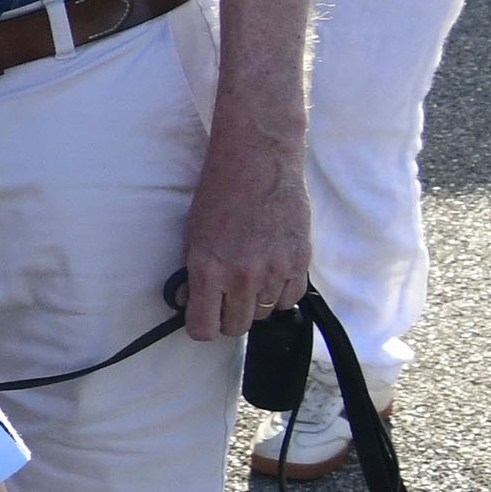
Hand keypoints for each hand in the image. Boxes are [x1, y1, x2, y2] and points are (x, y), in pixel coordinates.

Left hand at [177, 115, 310, 344]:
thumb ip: (193, 274)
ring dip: (255, 303)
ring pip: (264, 313)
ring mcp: (274, 271)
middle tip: (225, 299)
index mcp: (208, 270)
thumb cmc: (219, 195)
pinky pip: (290, 299)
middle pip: (236, 327)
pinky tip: (271, 274)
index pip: (203, 329)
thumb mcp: (192, 235)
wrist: (258, 162)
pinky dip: (280, 293)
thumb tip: (190, 302)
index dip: (201, 326)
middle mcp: (241, 276)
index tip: (202, 317)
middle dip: (227, 317)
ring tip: (249, 277)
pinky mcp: (300, 262)